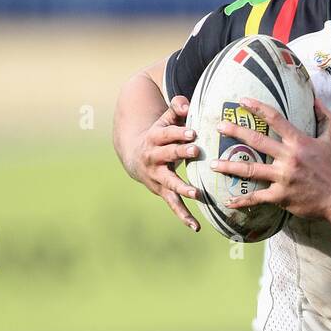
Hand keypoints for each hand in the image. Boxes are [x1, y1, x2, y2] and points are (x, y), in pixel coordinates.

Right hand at [128, 94, 201, 231]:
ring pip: (170, 182)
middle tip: (195, 151)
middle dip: (181, 153)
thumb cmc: (160, 135)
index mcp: (155, 138)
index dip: (178, 132)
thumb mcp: (165, 120)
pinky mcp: (163, 191)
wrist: (135, 156)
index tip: (192, 132)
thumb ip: (176, 109)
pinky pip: (173, 204)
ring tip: (196, 193)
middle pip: (168, 154)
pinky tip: (196, 226)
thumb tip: (186, 103)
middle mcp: (154, 157)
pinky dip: (184, 216)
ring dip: (183, 187)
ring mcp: (158, 176)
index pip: (166, 134)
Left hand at [212, 97, 330, 220]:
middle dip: (235, 131)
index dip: (257, 107)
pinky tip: (228, 201)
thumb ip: (324, 118)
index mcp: (299, 142)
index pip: (275, 119)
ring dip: (229, 166)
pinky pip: (257, 198)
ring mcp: (283, 178)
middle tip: (219, 126)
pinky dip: (242, 200)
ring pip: (250, 170)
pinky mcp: (281, 196)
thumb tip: (316, 99)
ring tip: (213, 164)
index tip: (242, 101)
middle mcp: (288, 158)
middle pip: (256, 141)